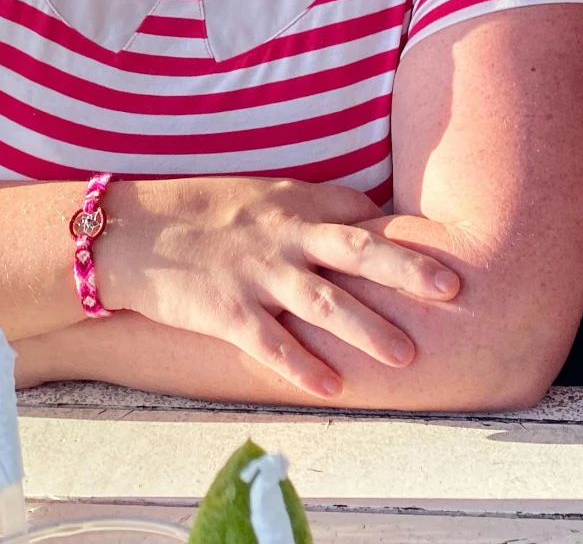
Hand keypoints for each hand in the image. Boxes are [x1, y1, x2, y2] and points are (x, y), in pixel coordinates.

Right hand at [96, 178, 463, 398]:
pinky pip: (273, 344)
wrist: (130, 234)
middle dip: (407, 271)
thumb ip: (310, 204)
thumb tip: (366, 211)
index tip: (443, 249)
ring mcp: (257, 276)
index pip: (358, 215)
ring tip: (408, 355)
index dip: (399, 234)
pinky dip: (303, 367)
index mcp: (293, 206)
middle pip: (358, 253)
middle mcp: (283, 239)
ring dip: (369, 330)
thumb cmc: (198, 211)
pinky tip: (334, 388)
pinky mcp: (227, 312)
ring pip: (325, 304)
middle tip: (452, 288)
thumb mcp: (260, 194)